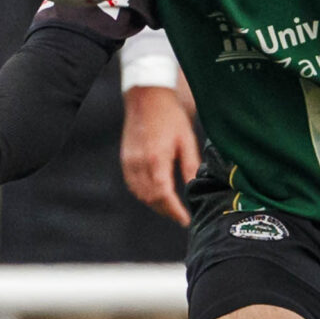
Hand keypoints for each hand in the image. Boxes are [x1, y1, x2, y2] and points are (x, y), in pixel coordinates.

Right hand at [120, 81, 199, 225]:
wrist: (147, 99)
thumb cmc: (170, 117)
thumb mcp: (187, 140)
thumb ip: (190, 166)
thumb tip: (194, 187)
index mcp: (156, 158)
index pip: (163, 194)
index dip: (174, 210)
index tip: (185, 219)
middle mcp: (139, 163)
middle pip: (150, 198)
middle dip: (166, 211)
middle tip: (181, 216)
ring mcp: (129, 162)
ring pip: (140, 194)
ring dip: (155, 205)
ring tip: (170, 208)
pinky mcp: (125, 160)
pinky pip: (132, 185)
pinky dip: (144, 194)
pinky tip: (155, 195)